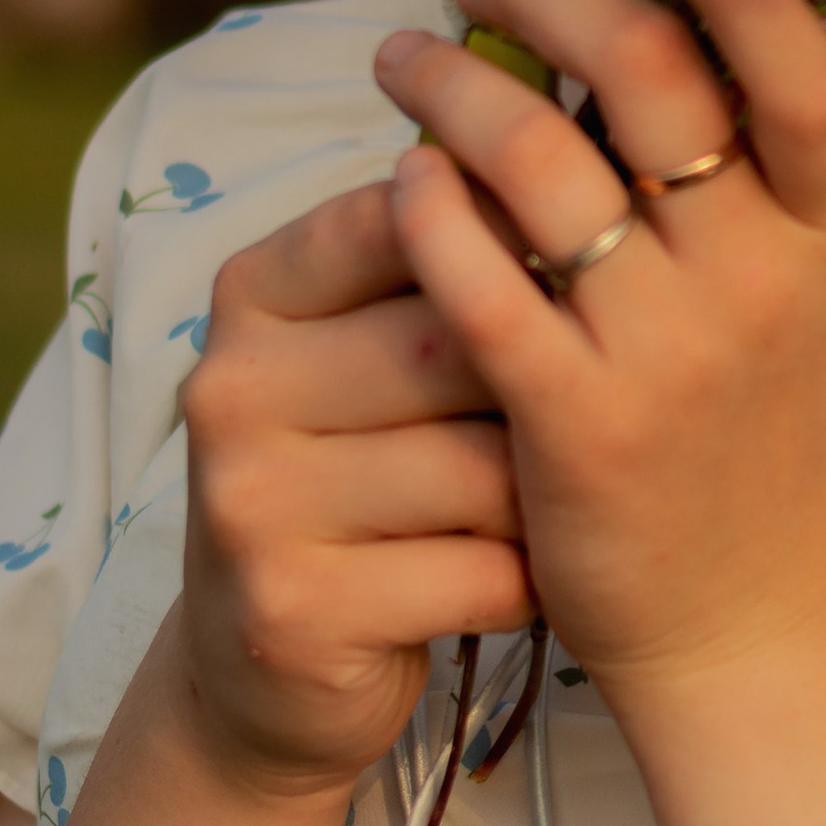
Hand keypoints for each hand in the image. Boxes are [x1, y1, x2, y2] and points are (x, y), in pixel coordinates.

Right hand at [177, 181, 533, 803]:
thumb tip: (596, 154)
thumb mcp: (377, 353)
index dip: (522, 249)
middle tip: (585, 422)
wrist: (271, 671)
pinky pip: (481, 572)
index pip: (413, 215)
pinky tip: (516, 581)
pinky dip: (527, 581)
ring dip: (545, 497)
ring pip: (483, 467)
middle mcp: (230, 385)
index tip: (583, 285)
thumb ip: (450, 259)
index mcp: (255, 292)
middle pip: (461, 343)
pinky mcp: (290, 612)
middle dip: (547, 391)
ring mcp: (248, 503)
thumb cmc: (367, 476)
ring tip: (547, 507)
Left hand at [369, 0, 825, 704]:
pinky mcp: (576, 423)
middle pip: (651, 82)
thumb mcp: (777, 277)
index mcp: (824, 225)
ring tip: (399, 62)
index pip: (797, 68)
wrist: (741, 604)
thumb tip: (615, 2)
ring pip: (541, 167)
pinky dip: (427, 210)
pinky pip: (479, 281)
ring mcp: (671, 352)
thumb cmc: (742, 412)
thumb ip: (720, 161)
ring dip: (451, 90)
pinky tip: (396, 178)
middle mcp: (761, 277)